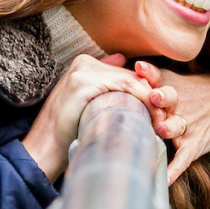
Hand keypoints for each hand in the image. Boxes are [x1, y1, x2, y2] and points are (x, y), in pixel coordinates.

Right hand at [20, 54, 172, 181]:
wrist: (44, 147)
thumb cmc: (66, 130)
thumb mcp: (86, 103)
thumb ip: (104, 83)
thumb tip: (122, 61)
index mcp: (85, 64)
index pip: (126, 73)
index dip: (145, 91)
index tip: (161, 110)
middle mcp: (84, 62)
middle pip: (130, 75)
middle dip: (151, 96)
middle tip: (166, 117)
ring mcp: (82, 71)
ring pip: (129, 80)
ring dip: (149, 99)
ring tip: (161, 119)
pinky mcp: (82, 82)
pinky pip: (122, 85)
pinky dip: (139, 98)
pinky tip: (150, 113)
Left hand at [138, 64, 209, 184]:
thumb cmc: (191, 91)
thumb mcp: (175, 79)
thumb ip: (153, 75)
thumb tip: (134, 64)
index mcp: (171, 88)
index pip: (160, 79)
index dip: (151, 75)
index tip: (141, 69)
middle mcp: (179, 106)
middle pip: (169, 101)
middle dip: (161, 99)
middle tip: (153, 96)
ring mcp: (188, 126)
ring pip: (176, 128)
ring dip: (169, 129)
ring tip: (161, 130)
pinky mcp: (195, 145)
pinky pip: (183, 159)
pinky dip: (175, 170)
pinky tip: (165, 180)